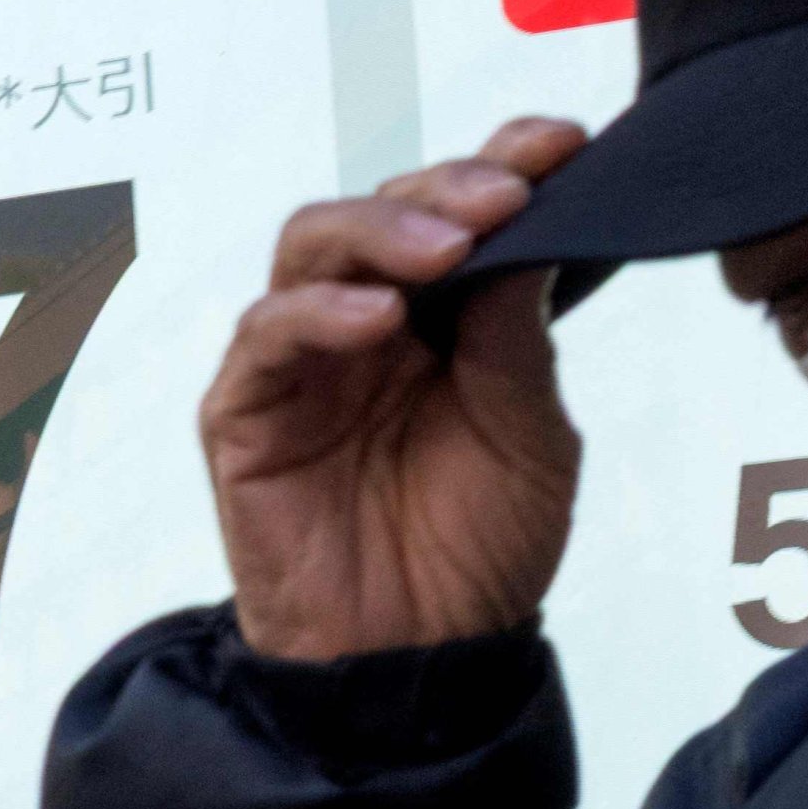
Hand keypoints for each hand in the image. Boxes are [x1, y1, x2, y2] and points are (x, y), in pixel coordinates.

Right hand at [205, 122, 585, 661]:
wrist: (424, 666)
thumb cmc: (477, 554)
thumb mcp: (531, 436)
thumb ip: (517, 338)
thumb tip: (529, 232)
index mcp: (438, 320)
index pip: (456, 215)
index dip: (502, 164)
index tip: (563, 142)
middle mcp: (364, 326)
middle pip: (377, 212)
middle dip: (442, 189)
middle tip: (505, 192)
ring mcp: (299, 364)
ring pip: (310, 248)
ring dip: (380, 233)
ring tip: (448, 248)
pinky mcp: (243, 414)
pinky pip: (266, 336)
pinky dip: (319, 313)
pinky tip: (378, 319)